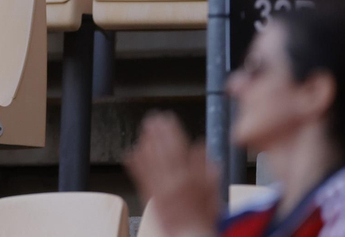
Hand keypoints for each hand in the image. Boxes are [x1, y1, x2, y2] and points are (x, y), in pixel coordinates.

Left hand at [125, 113, 218, 236]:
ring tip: (143, 130)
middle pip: (163, 151)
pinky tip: (132, 151)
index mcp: (190, 177)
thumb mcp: (213, 189)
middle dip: (157, 133)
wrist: (190, 234)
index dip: (172, 131)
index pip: (179, 148)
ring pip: (151, 161)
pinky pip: (141, 176)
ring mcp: (160, 188)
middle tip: (152, 119)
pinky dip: (136, 163)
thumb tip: (200, 145)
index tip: (167, 118)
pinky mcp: (150, 195)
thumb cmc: (204, 215)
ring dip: (146, 143)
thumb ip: (206, 167)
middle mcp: (173, 180)